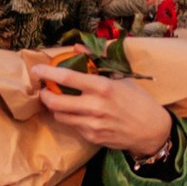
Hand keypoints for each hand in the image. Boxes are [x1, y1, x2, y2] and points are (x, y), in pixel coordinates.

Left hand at [35, 61, 175, 160]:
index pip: (67, 77)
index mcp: (103, 87)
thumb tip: (77, 48)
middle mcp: (95, 107)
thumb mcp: (121, 77)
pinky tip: (73, 112)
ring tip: (55, 99)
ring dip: (54, 107)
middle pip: (56, 102)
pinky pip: (71, 126)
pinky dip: (68, 118)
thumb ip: (97, 61)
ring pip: (60, 116)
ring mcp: (92, 124)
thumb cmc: (137, 100)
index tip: (36, 69)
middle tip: (44, 89)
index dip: (48, 72)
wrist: (151, 130)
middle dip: (44, 94)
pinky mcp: (92, 137)